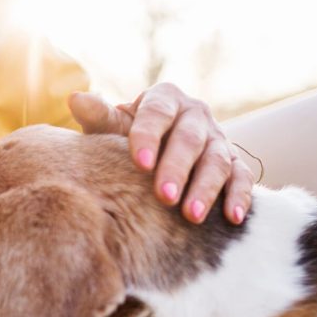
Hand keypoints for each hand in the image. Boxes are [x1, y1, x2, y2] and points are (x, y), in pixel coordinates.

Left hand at [69, 83, 254, 224]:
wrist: (154, 147)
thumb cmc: (126, 138)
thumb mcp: (112, 127)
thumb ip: (99, 117)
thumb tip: (75, 98)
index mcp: (164, 99)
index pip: (157, 114)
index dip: (149, 137)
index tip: (139, 163)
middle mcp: (195, 114)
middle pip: (190, 140)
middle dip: (177, 168)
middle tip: (164, 196)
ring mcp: (217, 138)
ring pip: (217, 160)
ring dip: (206, 188)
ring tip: (191, 216)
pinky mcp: (233, 161)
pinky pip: (241, 177)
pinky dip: (240, 196)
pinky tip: (233, 218)